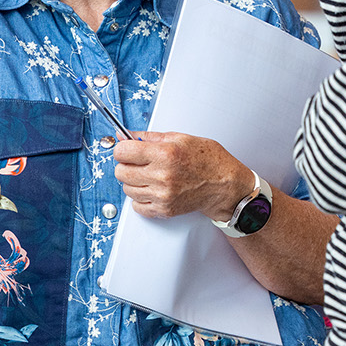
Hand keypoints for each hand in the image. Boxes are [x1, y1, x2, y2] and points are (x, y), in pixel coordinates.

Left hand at [113, 132, 248, 220]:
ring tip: (148, 175)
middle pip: (121, 172)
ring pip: (127, 189)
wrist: (225, 186)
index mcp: (165, 154)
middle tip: (136, 162)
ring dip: (133, 181)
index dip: (122, 148)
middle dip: (125, 164)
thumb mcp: (180, 138)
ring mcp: (163, 195)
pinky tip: (151, 189)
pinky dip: (140, 198)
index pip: (123, 152)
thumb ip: (149, 137)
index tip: (126, 149)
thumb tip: (125, 135)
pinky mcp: (164, 210)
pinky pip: (137, 206)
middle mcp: (162, 176)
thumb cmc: (209, 161)